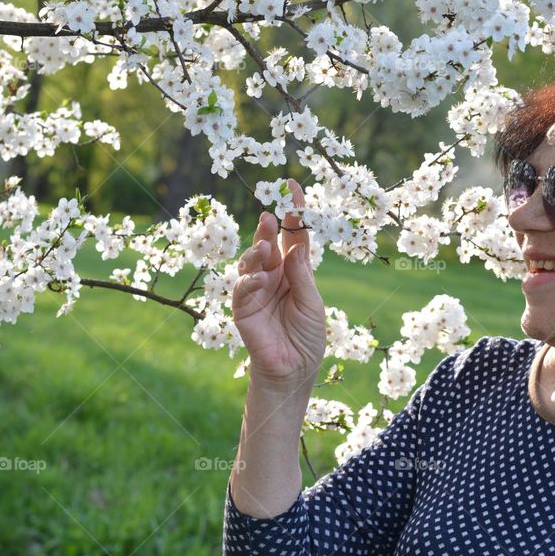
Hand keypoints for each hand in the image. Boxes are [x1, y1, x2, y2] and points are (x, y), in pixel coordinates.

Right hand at [232, 179, 325, 392]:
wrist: (294, 370)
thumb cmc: (308, 338)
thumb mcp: (312, 303)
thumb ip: (301, 276)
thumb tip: (296, 246)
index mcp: (295, 271)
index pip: (294, 236)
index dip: (293, 212)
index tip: (291, 185)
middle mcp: (274, 275)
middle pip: (270, 243)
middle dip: (270, 228)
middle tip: (271, 214)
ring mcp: (257, 290)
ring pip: (252, 260)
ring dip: (258, 251)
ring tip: (266, 247)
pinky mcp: (243, 307)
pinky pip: (243, 287)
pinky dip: (250, 280)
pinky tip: (261, 279)